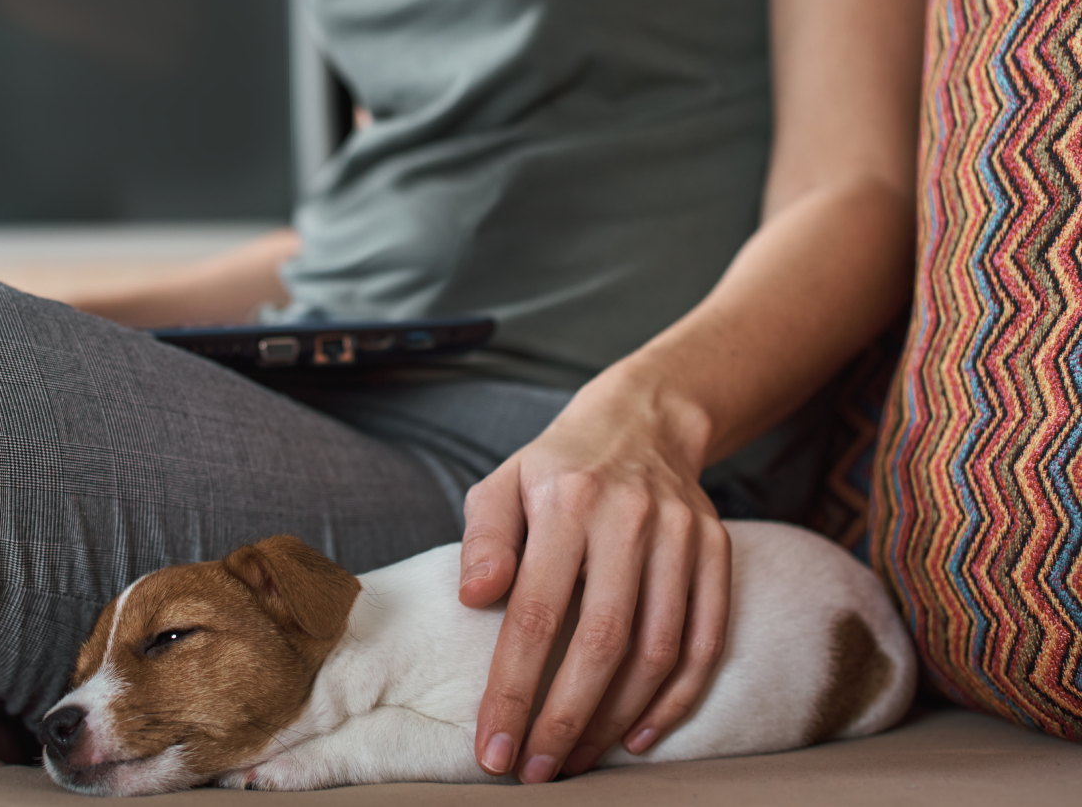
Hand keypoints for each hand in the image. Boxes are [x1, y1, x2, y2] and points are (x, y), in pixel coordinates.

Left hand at [459, 362, 730, 782]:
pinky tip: (638, 736)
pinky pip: (706, 642)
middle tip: (536, 772)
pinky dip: (676, 699)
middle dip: (566, 720)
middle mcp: (632, 519)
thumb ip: (484, 538)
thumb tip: (475, 597)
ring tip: (577, 760)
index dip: (514, 688)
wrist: (643, 421)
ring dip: (616, 719)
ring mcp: (683, 537)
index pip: (537, 613)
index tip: (493, 748)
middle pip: (603, 642)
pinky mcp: (719, 553)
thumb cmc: (554, 468)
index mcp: (569, 502)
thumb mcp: (502, 483)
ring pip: (658, 651)